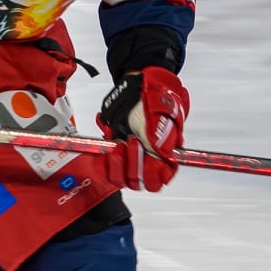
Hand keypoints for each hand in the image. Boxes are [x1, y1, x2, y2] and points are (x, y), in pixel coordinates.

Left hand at [96, 66, 187, 191]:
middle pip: (140, 182)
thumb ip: (162, 133)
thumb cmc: (153, 99)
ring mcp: (131, 159)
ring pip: (122, 179)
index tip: (149, 158)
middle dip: (134, 166)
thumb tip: (163, 152)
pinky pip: (107, 170)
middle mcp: (148, 161)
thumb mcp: (161, 112)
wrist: (135, 88)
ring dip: (118, 165)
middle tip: (132, 142)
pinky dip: (105, 160)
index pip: (161, 178)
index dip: (154, 173)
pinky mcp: (115, 155)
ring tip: (119, 142)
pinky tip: (109, 142)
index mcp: (165, 155)